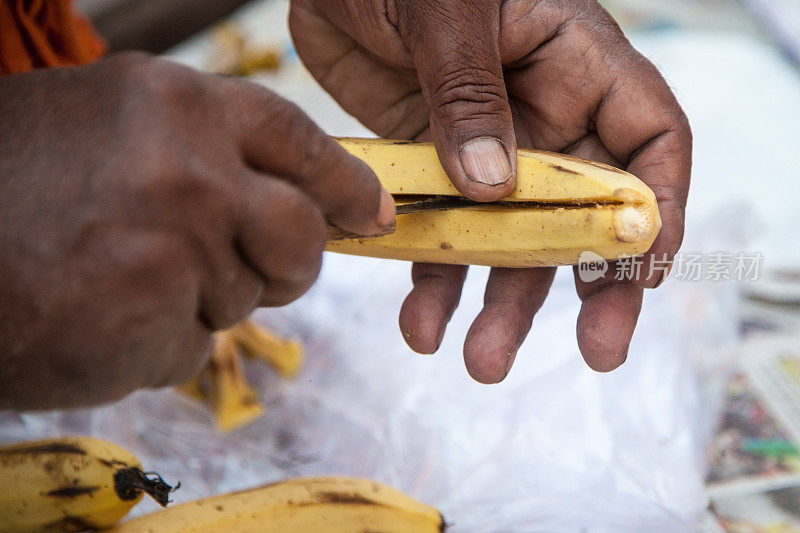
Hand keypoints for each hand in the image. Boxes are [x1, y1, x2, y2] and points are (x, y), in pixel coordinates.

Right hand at [0, 52, 393, 408]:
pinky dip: (158, 341)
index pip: (298, 140)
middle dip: (289, 262)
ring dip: (202, 300)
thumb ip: (201, 149)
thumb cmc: (14, 184)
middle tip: (252, 267)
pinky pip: (194, 343)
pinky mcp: (152, 320)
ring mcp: (173, 247)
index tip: (372, 211)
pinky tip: (101, 313)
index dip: (345, 182)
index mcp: (175, 105)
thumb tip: (287, 192)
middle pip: (300, 233)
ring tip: (122, 274)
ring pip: (247, 295)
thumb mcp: (110, 127)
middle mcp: (186, 169)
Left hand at [291, 0, 690, 380]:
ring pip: (511, 241)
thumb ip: (470, 93)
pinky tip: (419, 321)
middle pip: (588, 213)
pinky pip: (439, 234)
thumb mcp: (444, 7)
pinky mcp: (430, 168)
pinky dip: (430, 281)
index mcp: (574, 63)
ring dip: (501, 303)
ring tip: (481, 360)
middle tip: (599, 350)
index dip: (658, 211)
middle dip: (593, 285)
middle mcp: (541, 116)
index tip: (642, 275)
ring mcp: (484, 148)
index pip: (648, 142)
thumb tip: (493, 189)